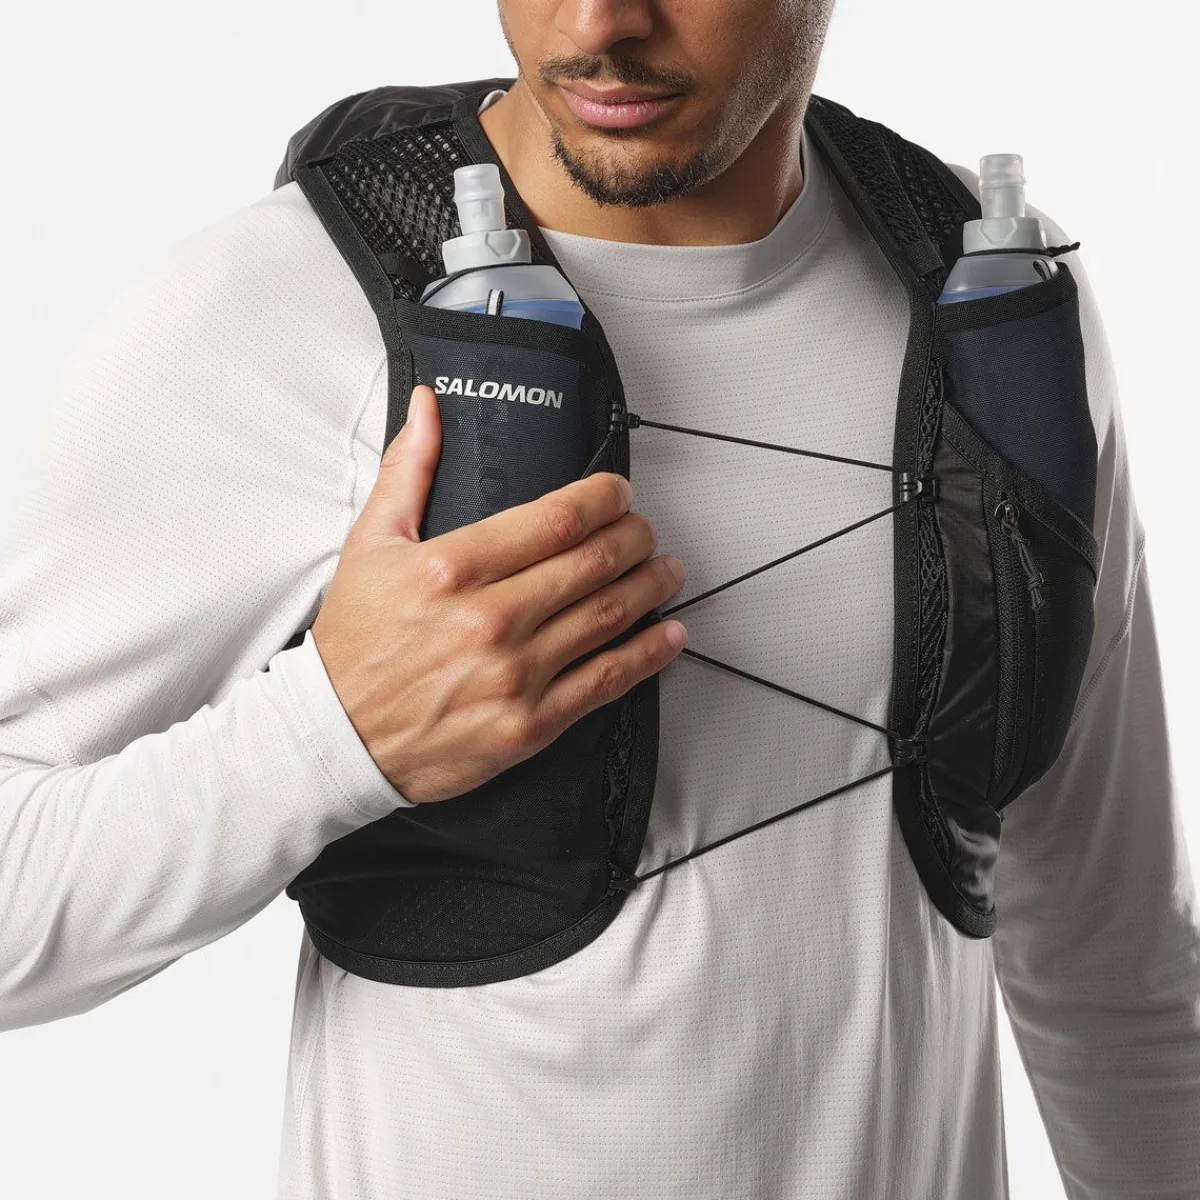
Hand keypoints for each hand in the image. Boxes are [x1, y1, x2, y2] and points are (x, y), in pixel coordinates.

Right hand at [310, 384, 687, 803]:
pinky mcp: (529, 724)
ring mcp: (514, 674)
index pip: (557, 518)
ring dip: (650, 586)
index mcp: (453, 567)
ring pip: (609, 617)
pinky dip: (647, 655)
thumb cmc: (355, 644)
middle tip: (644, 530)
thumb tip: (429, 407)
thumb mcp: (371, 544)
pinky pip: (605, 681)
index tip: (618, 494)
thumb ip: (409, 470)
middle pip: (594, 562)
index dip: (604, 498)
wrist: (338, 736)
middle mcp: (489, 619)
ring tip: (666, 570)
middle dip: (634, 537)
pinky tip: (667, 635)